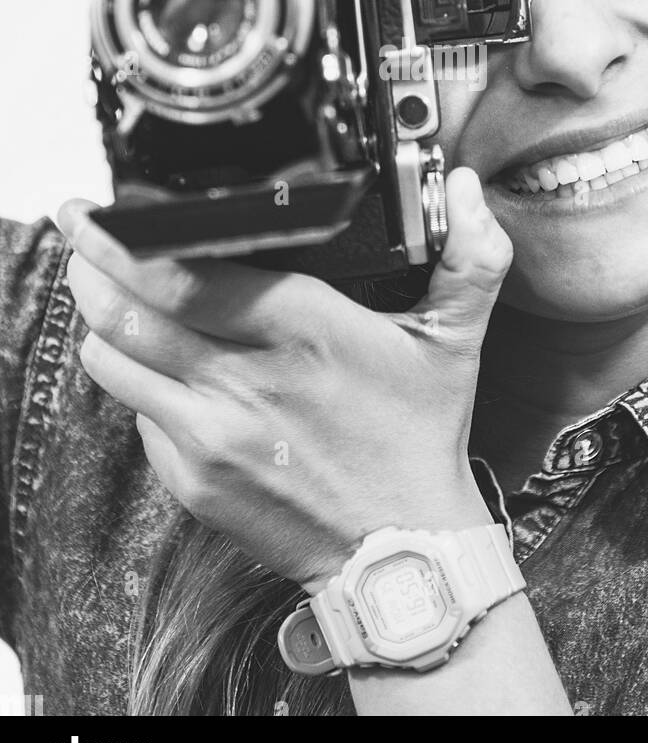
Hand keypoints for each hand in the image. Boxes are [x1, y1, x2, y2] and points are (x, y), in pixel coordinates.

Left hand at [60, 169, 511, 591]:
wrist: (402, 553)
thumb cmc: (420, 437)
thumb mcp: (457, 341)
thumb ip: (471, 257)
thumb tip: (470, 189)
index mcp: (306, 330)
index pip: (187, 273)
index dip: (130, 239)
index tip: (104, 209)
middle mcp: (247, 381)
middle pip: (129, 310)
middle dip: (93, 263)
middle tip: (82, 233)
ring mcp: (212, 435)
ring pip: (115, 360)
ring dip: (100, 319)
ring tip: (102, 287)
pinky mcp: (194, 479)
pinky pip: (138, 414)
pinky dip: (136, 380)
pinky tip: (153, 362)